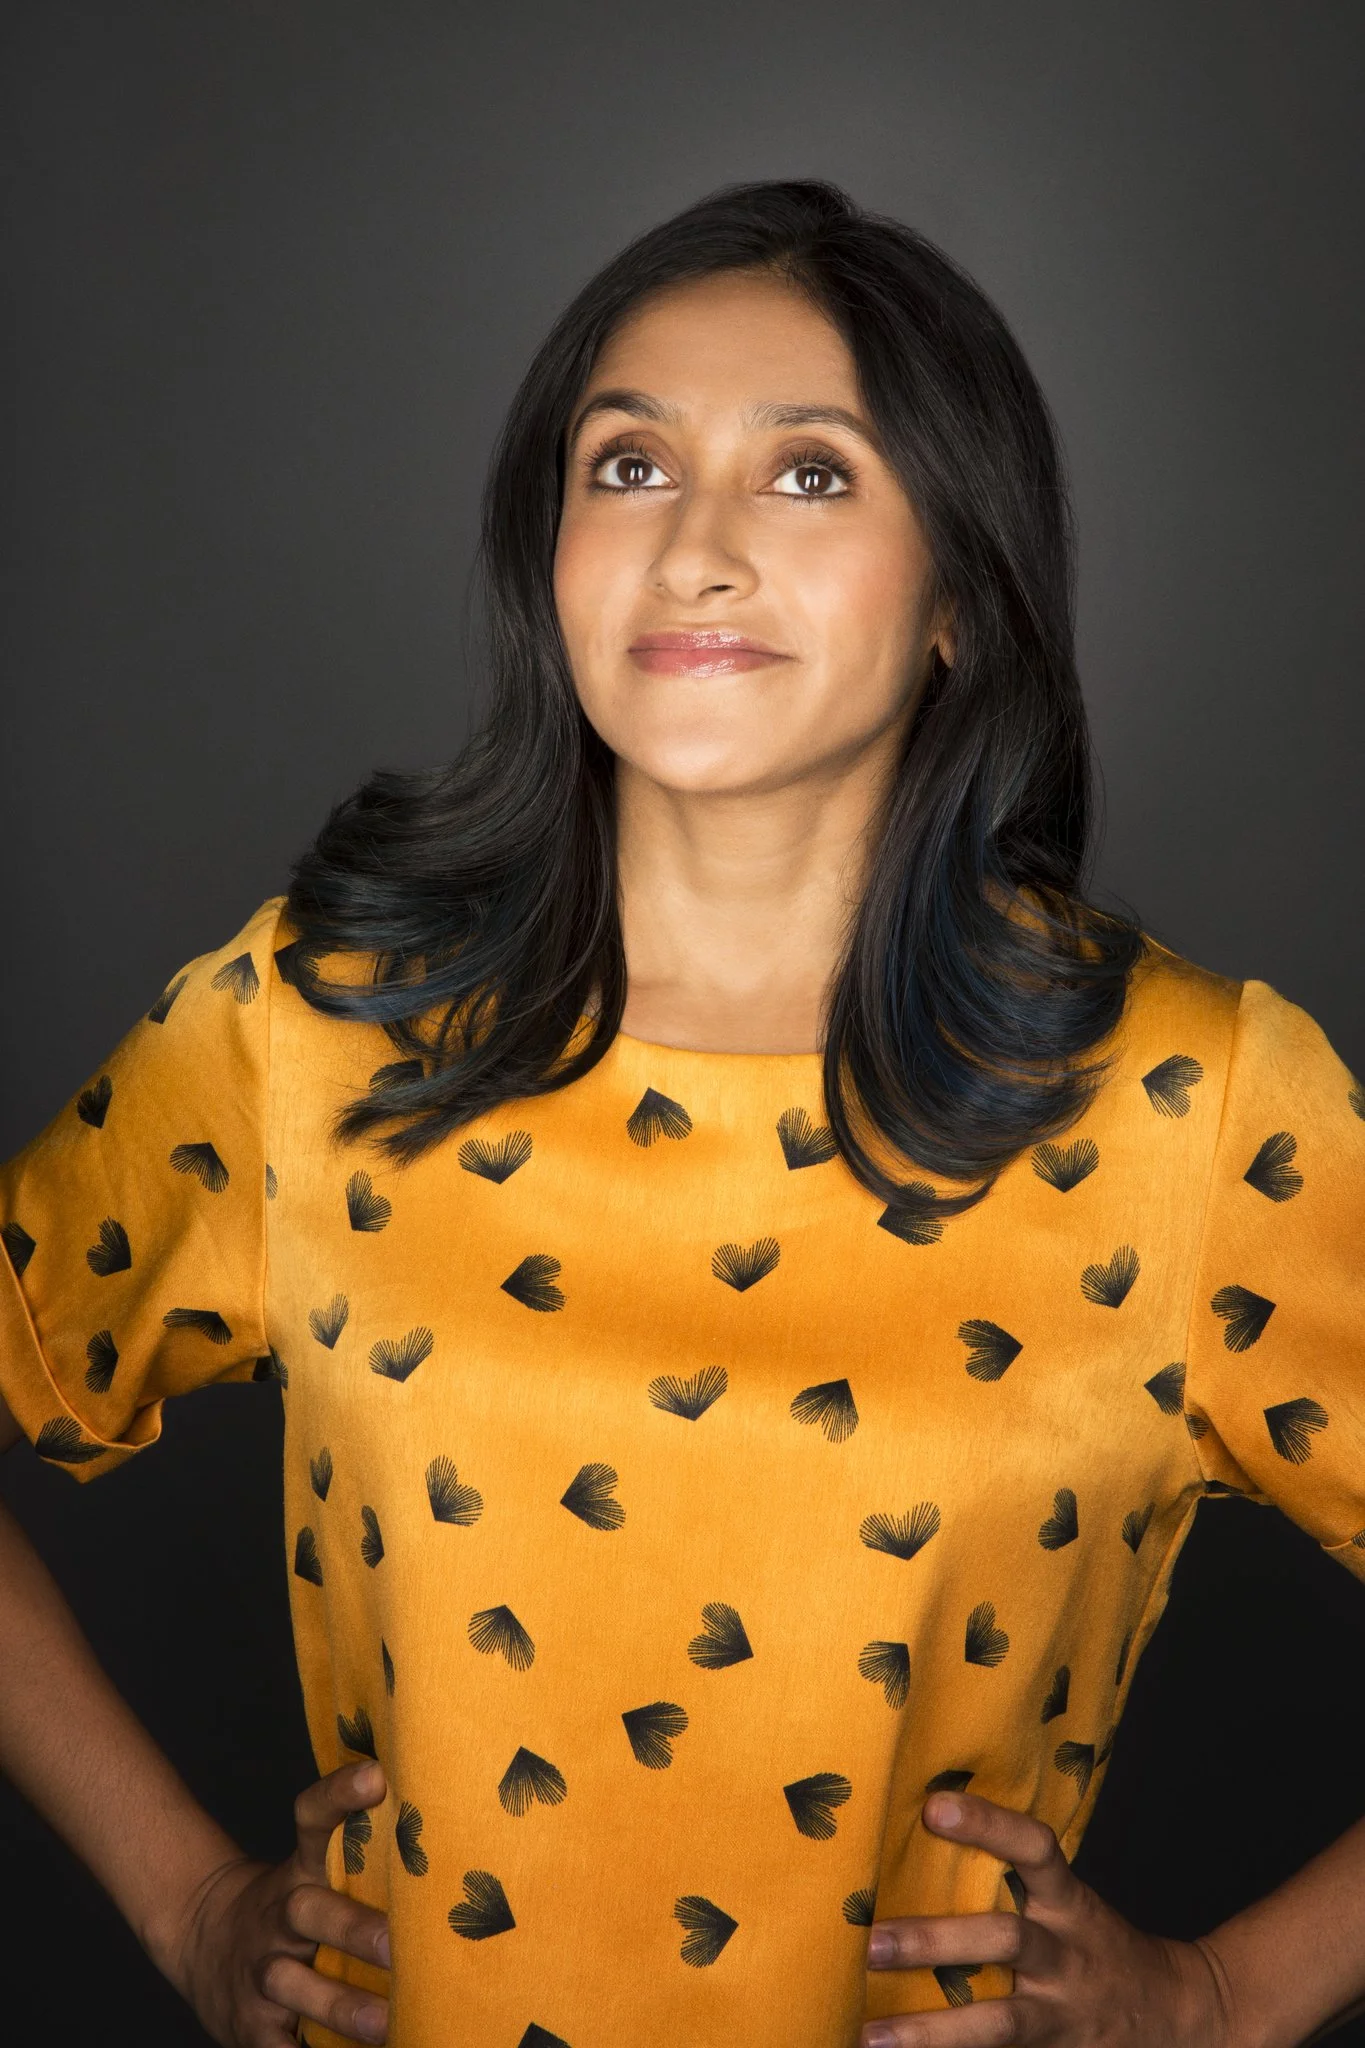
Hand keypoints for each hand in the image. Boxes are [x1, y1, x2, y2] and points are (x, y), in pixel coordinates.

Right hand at [164, 1759, 391, 2045]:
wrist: (202, 1936)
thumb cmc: (293, 1906)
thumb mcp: (314, 1870)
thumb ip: (365, 1857)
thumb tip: (451, 1844)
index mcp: (301, 1870)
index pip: (312, 1818)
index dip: (340, 1795)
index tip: (375, 1776)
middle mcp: (279, 1914)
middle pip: (307, 1909)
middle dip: (352, 1928)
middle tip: (397, 1945)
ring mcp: (259, 1969)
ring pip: (289, 1982)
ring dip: (338, 2004)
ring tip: (384, 2023)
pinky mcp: (249, 2026)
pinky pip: (274, 2046)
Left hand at [860, 1790, 1232, 2045]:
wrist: (1176, 2015)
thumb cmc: (1094, 1943)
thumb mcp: (1068, 1902)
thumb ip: (1011, 1877)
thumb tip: (923, 1823)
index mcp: (1068, 1903)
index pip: (1035, 1848)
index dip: (988, 1824)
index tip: (933, 1806)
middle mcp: (1066, 1954)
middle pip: (1005, 1940)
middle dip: (937, 1941)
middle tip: (871, 1941)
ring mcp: (1061, 2012)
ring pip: (999, 2022)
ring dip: (932, 2030)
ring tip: (871, 2034)